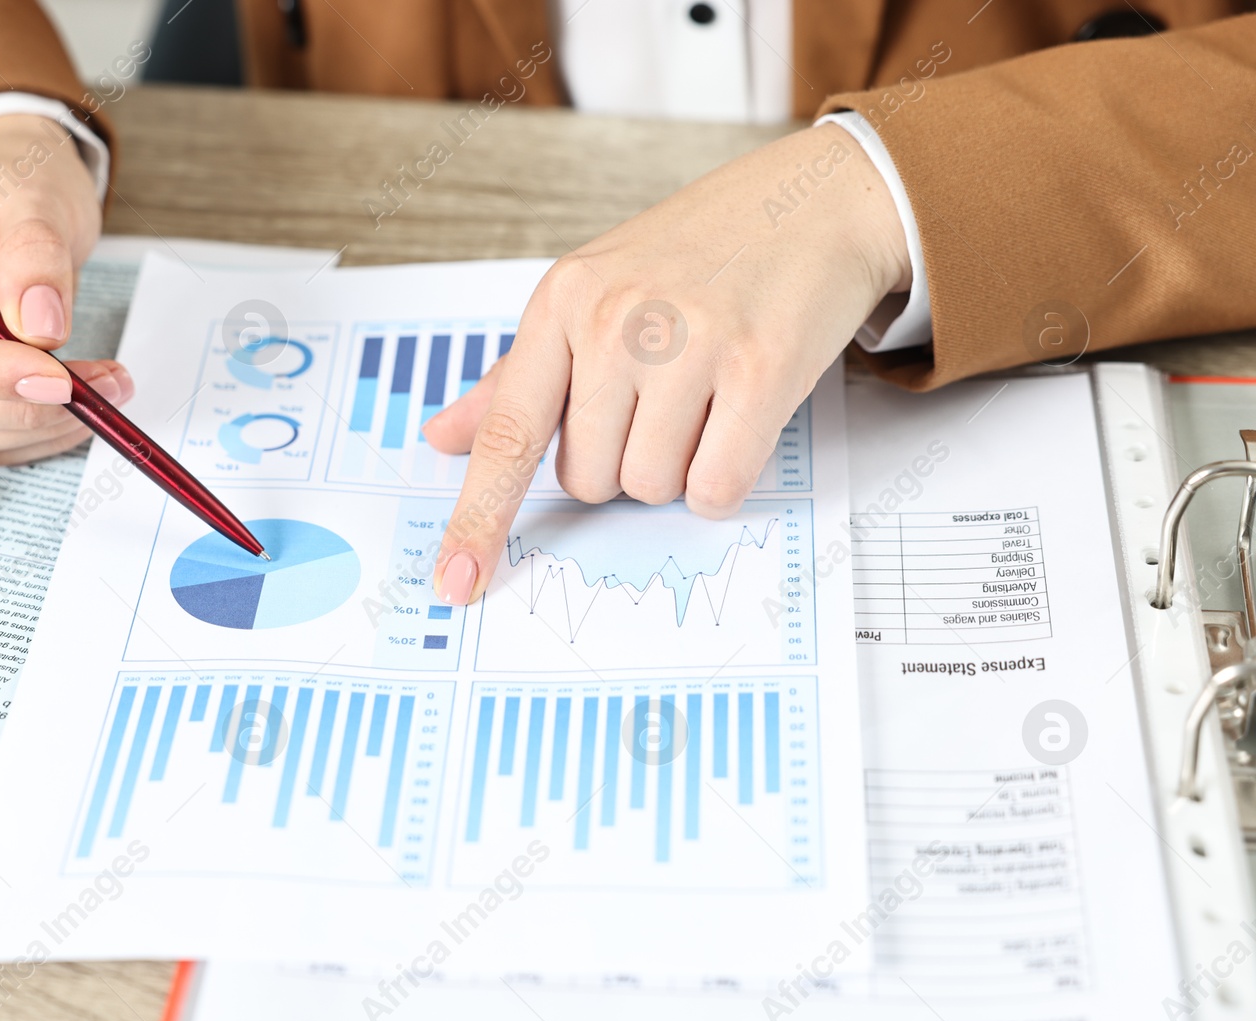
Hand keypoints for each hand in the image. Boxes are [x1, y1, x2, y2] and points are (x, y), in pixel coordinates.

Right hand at [0, 114, 126, 464]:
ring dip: (33, 427)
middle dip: (20, 406)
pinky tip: (79, 405)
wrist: (10, 189)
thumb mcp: (35, 196)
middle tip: (104, 390)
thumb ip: (37, 254)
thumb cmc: (13, 182)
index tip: (60, 381)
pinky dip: (32, 435)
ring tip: (104, 392)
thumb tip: (42, 331)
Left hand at [424, 124, 910, 604]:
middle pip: (588, 480)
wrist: (815, 202)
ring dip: (676, 470)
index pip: (506, 433)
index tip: (455, 580)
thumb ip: (516, 377)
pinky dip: (723, 480)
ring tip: (703, 399)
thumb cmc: (696, 253)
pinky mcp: (758, 371)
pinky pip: (715, 487)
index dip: (477, 516)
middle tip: (660, 401)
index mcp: (562, 302)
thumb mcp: (590, 292)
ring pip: (651, 489)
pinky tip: (736, 424)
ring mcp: (687, 343)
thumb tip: (443, 438)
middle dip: (621, 463)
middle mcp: (615, 320)